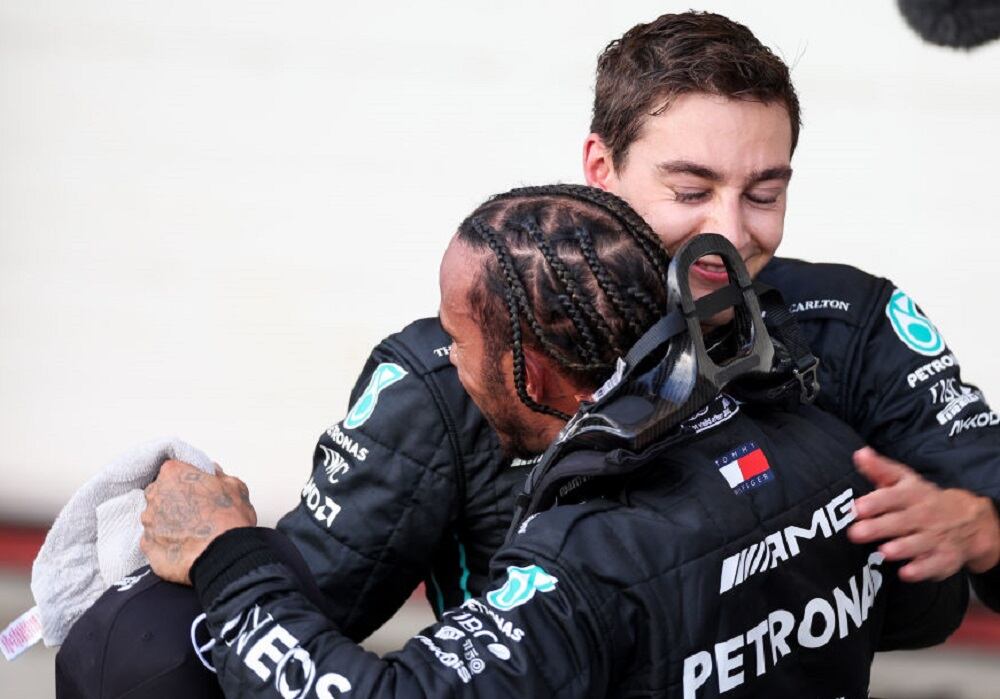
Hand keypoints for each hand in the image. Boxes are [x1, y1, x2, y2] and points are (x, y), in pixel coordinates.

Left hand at [140, 460, 256, 584]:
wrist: (225, 554)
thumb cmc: (229, 519)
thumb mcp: (235, 486)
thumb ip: (219, 476)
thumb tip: (214, 476)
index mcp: (173, 474)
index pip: (172, 470)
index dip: (185, 479)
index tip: (195, 488)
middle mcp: (155, 495)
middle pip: (159, 493)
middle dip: (173, 500)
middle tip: (195, 511)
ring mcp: (149, 522)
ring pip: (154, 518)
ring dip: (168, 523)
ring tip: (190, 533)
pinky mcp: (147, 547)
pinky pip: (153, 542)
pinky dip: (165, 544)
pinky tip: (183, 547)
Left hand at [847, 447, 999, 580]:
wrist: (969, 520)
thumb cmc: (922, 499)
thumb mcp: (904, 480)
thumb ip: (879, 469)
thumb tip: (859, 454)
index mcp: (911, 495)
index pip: (892, 497)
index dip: (875, 502)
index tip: (857, 508)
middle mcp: (923, 516)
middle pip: (899, 522)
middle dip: (878, 528)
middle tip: (856, 533)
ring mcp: (935, 538)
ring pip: (917, 544)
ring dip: (902, 548)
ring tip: (884, 552)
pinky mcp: (944, 558)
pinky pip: (933, 566)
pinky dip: (921, 571)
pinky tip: (906, 574)